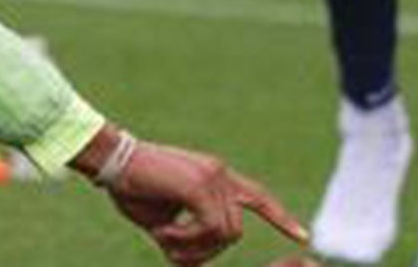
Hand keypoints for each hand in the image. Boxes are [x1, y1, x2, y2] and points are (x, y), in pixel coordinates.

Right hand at [95, 137, 306, 265]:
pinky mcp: (199, 185)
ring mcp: (213, 177)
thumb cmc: (132, 189)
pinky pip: (209, 227)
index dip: (281, 218)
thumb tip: (191, 258)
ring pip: (225, 234)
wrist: (112, 160)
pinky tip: (161, 234)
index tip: (304, 237)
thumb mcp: (163, 219)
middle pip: (234, 232)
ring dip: (191, 249)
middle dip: (204, 253)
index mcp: (217, 178)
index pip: (259, 197)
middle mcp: (221, 175)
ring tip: (161, 239)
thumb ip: (184, 234)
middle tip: (169, 251)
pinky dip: (185, 241)